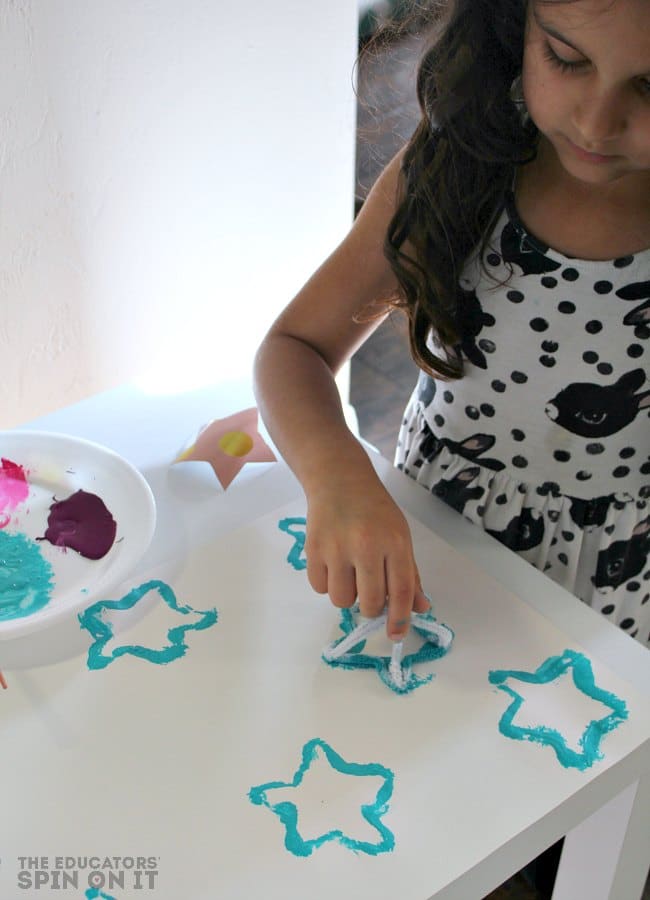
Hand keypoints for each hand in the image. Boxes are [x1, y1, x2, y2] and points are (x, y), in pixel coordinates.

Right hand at [305, 472, 428, 639]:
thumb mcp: (400, 536)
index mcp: (394, 542)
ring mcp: (337, 548)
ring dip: (347, 596)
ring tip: (349, 575)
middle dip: (372, 609)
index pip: (401, 590)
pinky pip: (319, 587)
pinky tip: (333, 564)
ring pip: (342, 600)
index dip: (400, 618)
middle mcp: (366, 545)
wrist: (339, 479)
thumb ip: (409, 574)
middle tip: (370, 596)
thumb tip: (419, 608)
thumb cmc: (375, 509)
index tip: (397, 634)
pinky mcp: (313, 549)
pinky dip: (327, 583)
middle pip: (371, 602)